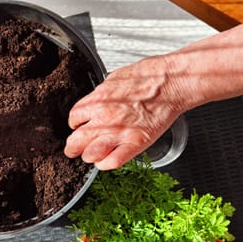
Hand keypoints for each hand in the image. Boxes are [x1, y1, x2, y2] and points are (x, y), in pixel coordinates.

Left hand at [64, 57, 182, 170]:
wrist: (170, 83)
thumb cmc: (146, 77)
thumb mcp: (113, 80)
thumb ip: (100, 95)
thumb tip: (93, 103)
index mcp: (97, 101)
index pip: (74, 119)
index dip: (75, 124)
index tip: (78, 127)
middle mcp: (104, 119)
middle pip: (76, 141)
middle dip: (73, 147)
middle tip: (73, 149)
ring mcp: (119, 133)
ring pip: (91, 154)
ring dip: (88, 156)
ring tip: (91, 155)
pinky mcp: (135, 143)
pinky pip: (113, 162)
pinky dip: (105, 164)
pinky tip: (106, 160)